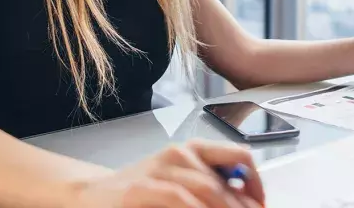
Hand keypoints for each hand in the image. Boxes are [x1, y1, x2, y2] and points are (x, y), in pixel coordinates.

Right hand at [69, 139, 264, 207]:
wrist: (92, 194)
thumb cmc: (141, 192)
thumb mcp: (182, 183)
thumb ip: (212, 185)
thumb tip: (247, 199)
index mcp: (193, 150)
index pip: (240, 158)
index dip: (257, 185)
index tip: (261, 206)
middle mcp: (179, 154)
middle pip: (224, 183)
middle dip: (241, 207)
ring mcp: (158, 170)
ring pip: (205, 189)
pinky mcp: (140, 189)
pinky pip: (178, 198)